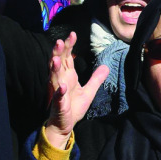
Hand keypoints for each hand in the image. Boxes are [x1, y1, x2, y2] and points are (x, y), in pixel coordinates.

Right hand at [44, 32, 108, 148]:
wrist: (65, 125)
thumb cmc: (73, 107)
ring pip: (54, 77)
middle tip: (60, 41)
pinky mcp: (59, 104)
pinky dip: (60, 92)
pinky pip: (58, 97)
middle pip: (58, 63)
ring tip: (56, 59)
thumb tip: (105, 66)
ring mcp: (58, 92)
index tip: (72, 34)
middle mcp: (61, 80)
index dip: (69, 46)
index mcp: (68, 75)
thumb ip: (96, 79)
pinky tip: (62, 86)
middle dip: (58, 52)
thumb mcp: (89, 91)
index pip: (67, 57)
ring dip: (55, 69)